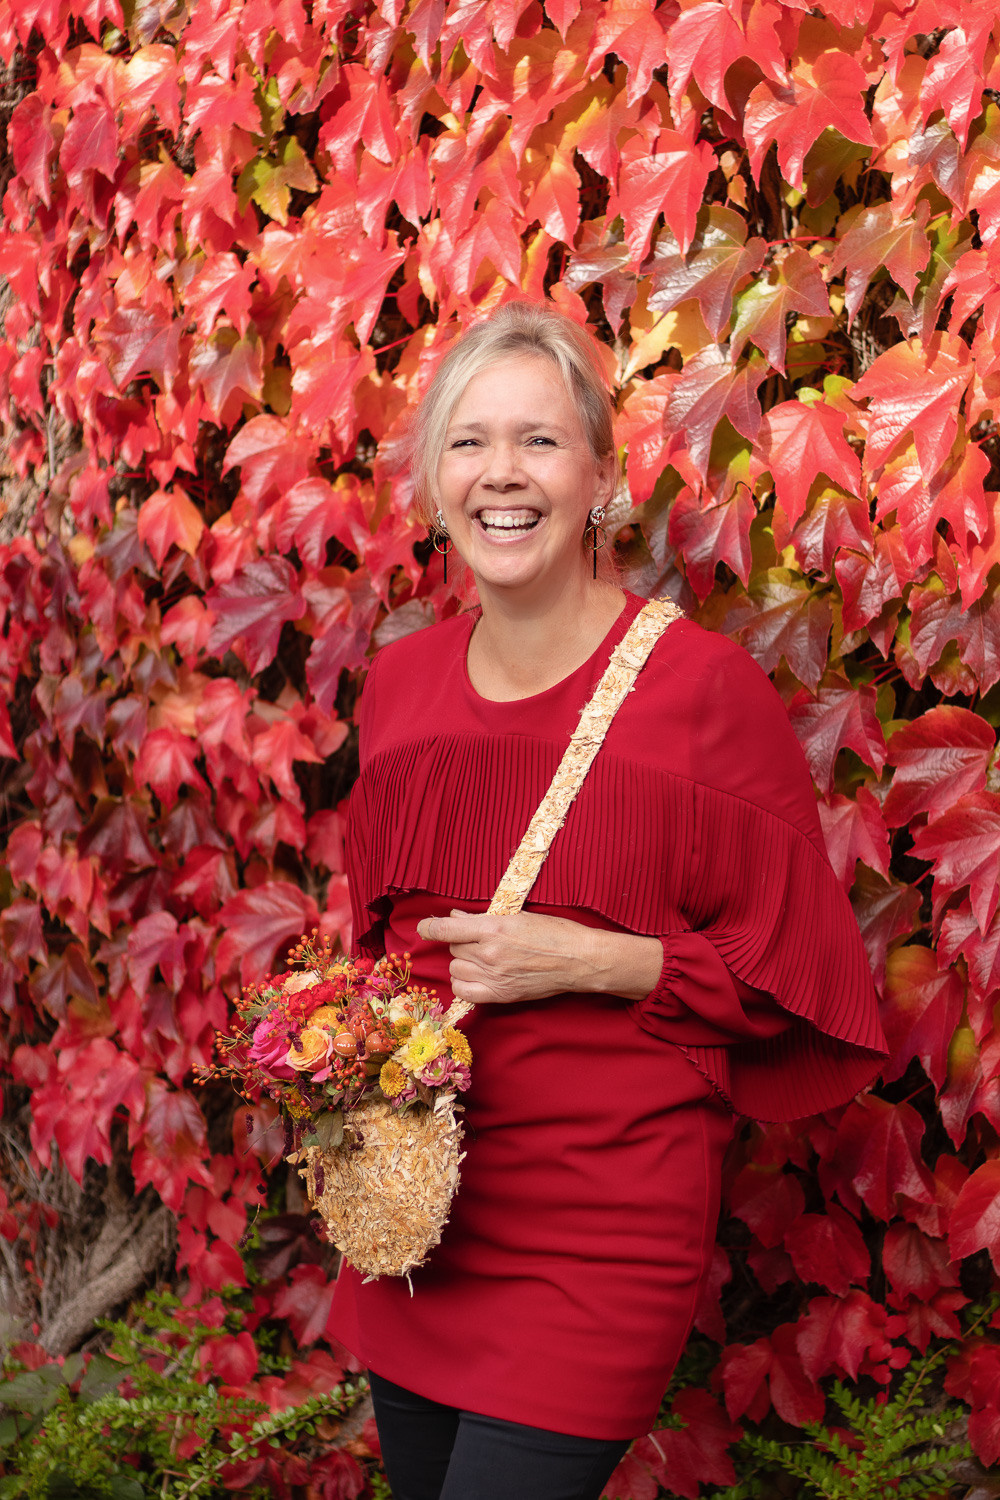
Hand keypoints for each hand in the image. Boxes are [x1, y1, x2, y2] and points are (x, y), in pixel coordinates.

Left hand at [414, 910, 662, 1005]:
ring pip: (456, 968)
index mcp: (493, 929)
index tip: (423, 927)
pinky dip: (464, 982)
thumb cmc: (554, 932)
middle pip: (453, 947)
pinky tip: (477, 975)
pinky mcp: (501, 995)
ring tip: (483, 957)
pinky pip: (464, 991)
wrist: (579, 960)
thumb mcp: (518, 916)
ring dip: (463, 962)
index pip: (446, 929)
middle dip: (461, 941)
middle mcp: (489, 954)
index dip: (430, 927)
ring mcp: (494, 977)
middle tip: (480, 939)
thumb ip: (483, 918)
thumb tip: (456, 917)